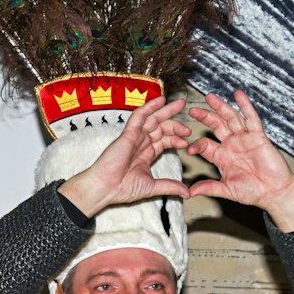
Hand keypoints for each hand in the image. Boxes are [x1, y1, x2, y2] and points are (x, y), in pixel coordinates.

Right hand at [58, 96, 190, 216]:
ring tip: (180, 104)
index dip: (176, 139)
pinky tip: (161, 100)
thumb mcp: (152, 187)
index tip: (186, 142)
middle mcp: (140, 144)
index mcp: (145, 155)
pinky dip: (149, 107)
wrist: (105, 188)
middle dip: (175, 124)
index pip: (164, 140)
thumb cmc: (121, 189)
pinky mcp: (128, 133)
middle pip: (160, 128)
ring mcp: (134, 137)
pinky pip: (139, 116)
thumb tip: (186, 193)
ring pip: (152, 119)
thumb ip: (170, 186)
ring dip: (167, 111)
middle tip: (188, 125)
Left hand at [185, 91, 293, 230]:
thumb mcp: (226, 189)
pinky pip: (251, 118)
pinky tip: (238, 94)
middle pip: (216, 126)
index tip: (189, 149)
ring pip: (231, 118)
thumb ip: (209, 188)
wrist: (273, 192)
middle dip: (205, 117)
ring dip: (221, 107)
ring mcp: (244, 139)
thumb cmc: (251, 192)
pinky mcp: (258, 136)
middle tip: (192, 110)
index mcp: (221, 156)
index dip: (196, 145)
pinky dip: (245, 105)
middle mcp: (231, 145)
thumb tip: (189, 193)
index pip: (204, 145)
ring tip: (210, 97)